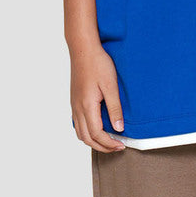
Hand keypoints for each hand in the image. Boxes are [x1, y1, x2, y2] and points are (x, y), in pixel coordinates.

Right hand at [69, 37, 126, 151]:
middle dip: (102, 146)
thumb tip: (119, 128)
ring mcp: (74, 105)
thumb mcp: (111, 86)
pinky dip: (87, 132)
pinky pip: (77, 124)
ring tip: (108, 141)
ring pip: (80, 133)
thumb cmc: (98, 64)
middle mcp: (78, 108)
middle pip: (87, 138)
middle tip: (117, 147)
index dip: (109, 143)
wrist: (83, 49)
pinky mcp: (74, 101)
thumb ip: (115, 108)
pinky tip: (97, 128)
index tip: (122, 145)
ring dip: (93, 141)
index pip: (97, 134)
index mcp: (87, 106)